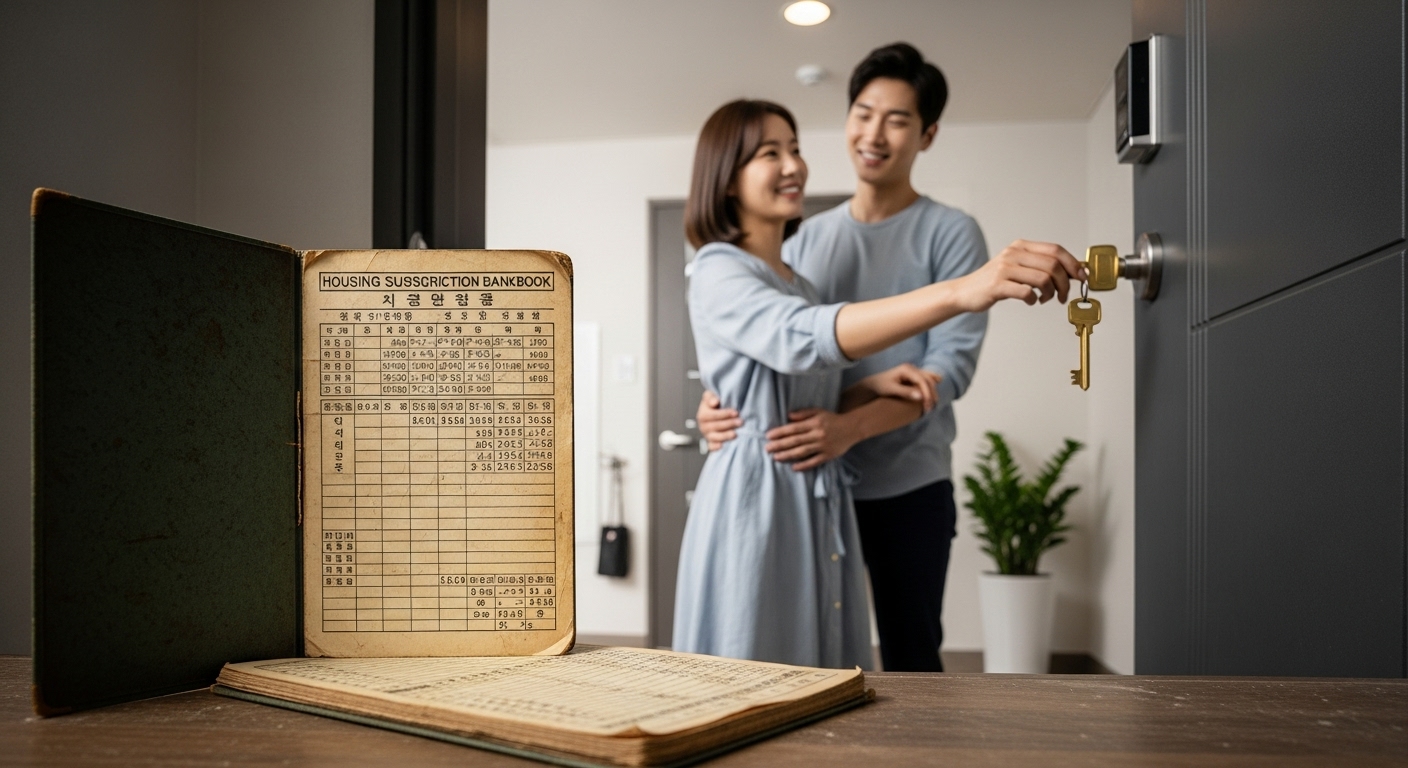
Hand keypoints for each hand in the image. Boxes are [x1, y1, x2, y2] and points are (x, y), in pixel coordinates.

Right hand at [697, 390, 741, 450]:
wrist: (717, 411)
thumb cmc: (716, 403)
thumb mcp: (710, 396)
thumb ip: (710, 397)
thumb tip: (715, 402)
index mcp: (703, 414)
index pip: (712, 415)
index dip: (724, 414)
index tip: (736, 412)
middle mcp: (703, 425)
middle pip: (715, 426)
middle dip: (728, 424)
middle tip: (740, 422)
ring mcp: (707, 435)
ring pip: (714, 437)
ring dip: (725, 436)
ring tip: (735, 434)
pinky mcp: (711, 442)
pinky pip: (711, 447)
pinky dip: (715, 447)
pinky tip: (722, 446)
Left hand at [765, 409, 861, 471]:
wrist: (852, 428)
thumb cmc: (832, 419)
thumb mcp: (818, 412)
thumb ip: (803, 414)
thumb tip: (788, 416)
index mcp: (814, 423)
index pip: (794, 428)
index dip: (780, 432)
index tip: (769, 436)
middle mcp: (817, 435)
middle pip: (795, 441)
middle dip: (780, 445)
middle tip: (767, 448)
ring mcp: (823, 446)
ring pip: (802, 452)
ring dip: (788, 455)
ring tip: (776, 457)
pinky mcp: (828, 455)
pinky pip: (814, 461)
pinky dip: (804, 465)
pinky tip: (794, 467)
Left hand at [854, 364, 942, 413]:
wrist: (873, 383)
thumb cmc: (880, 386)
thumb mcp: (891, 389)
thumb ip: (905, 392)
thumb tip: (921, 397)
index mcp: (906, 369)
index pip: (922, 380)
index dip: (927, 392)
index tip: (927, 405)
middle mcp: (911, 367)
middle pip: (928, 379)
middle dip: (931, 393)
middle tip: (930, 408)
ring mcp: (913, 370)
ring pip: (929, 379)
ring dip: (933, 391)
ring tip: (934, 404)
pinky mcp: (913, 376)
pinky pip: (926, 380)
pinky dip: (930, 387)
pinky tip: (933, 395)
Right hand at [952, 240, 1085, 312]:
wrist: (965, 291)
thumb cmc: (995, 281)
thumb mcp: (1017, 266)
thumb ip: (1040, 266)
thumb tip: (1072, 272)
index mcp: (1021, 246)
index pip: (1055, 250)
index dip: (1073, 264)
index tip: (1082, 277)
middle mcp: (1013, 253)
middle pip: (1052, 265)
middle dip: (1065, 283)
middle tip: (1063, 295)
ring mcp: (1004, 268)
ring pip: (1043, 279)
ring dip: (1051, 293)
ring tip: (1046, 299)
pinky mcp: (998, 285)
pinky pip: (1027, 292)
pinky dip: (1034, 300)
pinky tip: (1031, 301)